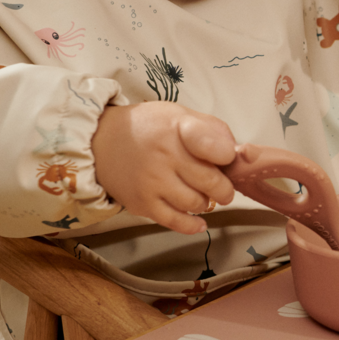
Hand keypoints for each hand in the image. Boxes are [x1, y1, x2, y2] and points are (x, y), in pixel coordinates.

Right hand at [93, 102, 236, 234]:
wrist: (100, 142)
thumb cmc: (149, 127)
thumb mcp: (180, 114)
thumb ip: (212, 129)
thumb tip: (238, 153)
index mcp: (178, 129)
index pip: (214, 146)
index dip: (227, 156)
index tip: (227, 159)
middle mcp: (165, 157)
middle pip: (212, 183)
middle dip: (225, 188)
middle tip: (223, 187)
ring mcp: (153, 183)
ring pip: (197, 204)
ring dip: (207, 203)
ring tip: (202, 195)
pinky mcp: (142, 204)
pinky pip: (175, 221)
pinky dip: (193, 225)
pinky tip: (200, 222)